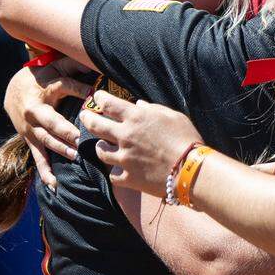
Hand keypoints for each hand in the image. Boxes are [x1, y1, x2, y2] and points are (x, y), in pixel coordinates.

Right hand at [4, 58, 91, 188]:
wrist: (13, 89)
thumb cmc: (42, 77)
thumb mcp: (55, 66)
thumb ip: (73, 66)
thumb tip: (93, 66)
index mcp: (44, 89)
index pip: (63, 86)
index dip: (79, 90)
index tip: (94, 95)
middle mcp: (35, 111)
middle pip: (52, 121)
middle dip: (66, 131)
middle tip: (80, 138)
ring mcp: (31, 128)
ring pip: (46, 140)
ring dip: (60, 149)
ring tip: (75, 156)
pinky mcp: (30, 140)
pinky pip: (38, 157)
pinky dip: (45, 171)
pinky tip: (54, 185)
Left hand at [79, 91, 203, 196]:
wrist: (191, 170)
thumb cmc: (187, 139)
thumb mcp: (174, 117)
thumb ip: (154, 109)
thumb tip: (139, 105)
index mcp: (137, 118)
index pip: (108, 103)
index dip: (100, 98)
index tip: (98, 97)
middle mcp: (125, 136)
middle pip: (95, 125)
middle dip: (87, 118)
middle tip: (84, 116)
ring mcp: (124, 158)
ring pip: (100, 151)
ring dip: (101, 146)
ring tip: (103, 146)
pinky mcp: (128, 177)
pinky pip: (113, 175)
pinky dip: (116, 172)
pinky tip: (120, 170)